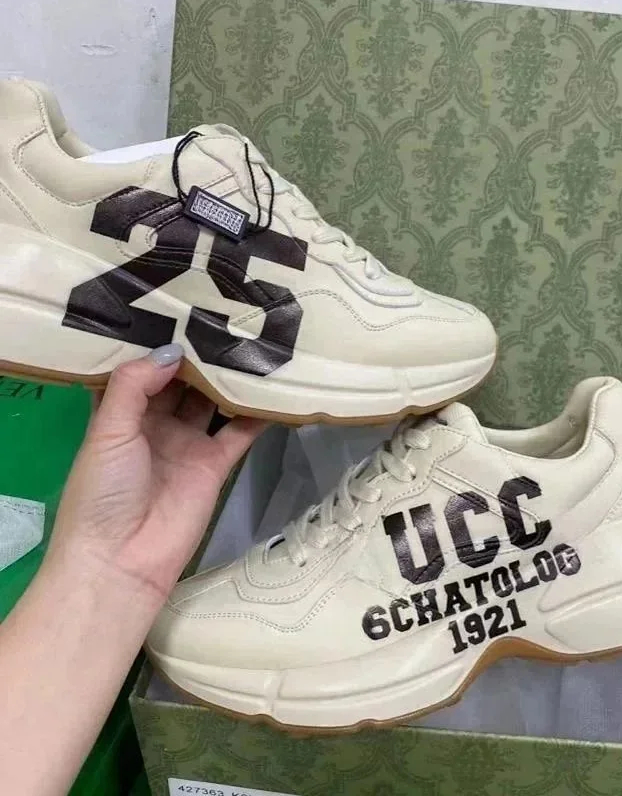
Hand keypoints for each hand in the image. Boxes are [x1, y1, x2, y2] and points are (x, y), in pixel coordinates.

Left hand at [46, 343, 265, 605]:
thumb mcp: (107, 430)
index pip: (142, 369)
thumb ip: (135, 385)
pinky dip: (255, 412)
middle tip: (225, 317)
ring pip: (212, 401)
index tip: (181, 308)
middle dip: (199, 355)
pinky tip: (272, 386)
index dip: (159, 342)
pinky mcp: (217, 463)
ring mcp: (188, 443)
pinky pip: (239, 431)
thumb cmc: (104, 489)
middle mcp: (155, 424)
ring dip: (228, 378)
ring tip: (251, 341)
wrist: (123, 557)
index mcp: (121, 414)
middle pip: (182, 382)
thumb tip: (175, 349)